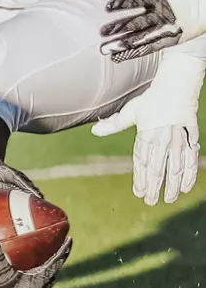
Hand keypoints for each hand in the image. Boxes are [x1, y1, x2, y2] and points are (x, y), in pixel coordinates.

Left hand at [91, 53, 204, 204]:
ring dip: (172, 185)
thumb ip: (113, 125)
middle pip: (158, 169)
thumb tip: (95, 130)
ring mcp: (179, 141)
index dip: (140, 179)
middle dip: (154, 187)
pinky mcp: (191, 139)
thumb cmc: (152, 100)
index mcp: (147, 135)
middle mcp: (163, 140)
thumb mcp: (130, 112)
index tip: (138, 192)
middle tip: (150, 201)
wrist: (178, 87)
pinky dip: (190, 174)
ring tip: (168, 199)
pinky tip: (186, 187)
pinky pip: (191, 160)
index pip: (142, 163)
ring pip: (176, 168)